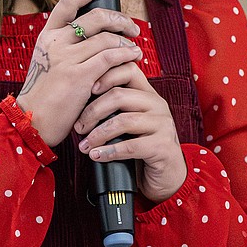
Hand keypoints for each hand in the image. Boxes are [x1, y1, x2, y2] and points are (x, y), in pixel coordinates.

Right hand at [17, 0, 143, 146]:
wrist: (31, 122)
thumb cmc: (44, 98)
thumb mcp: (48, 65)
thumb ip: (67, 49)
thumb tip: (96, 38)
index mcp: (46, 37)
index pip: (68, 2)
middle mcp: (55, 43)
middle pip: (95, 17)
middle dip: (120, 20)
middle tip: (132, 29)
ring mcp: (67, 58)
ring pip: (107, 38)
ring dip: (127, 42)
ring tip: (135, 50)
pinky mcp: (80, 75)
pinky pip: (110, 57)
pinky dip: (126, 55)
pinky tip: (133, 59)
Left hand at [74, 61, 186, 202]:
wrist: (167, 176)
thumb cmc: (143, 147)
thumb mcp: (131, 122)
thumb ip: (116, 108)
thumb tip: (81, 102)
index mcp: (148, 94)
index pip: (128, 70)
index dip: (106, 76)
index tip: (88, 89)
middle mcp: (157, 105)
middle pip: (119, 95)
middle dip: (93, 111)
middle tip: (79, 126)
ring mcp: (162, 125)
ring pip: (123, 121)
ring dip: (98, 134)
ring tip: (85, 145)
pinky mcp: (163, 146)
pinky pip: (130, 146)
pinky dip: (109, 152)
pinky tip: (97, 155)